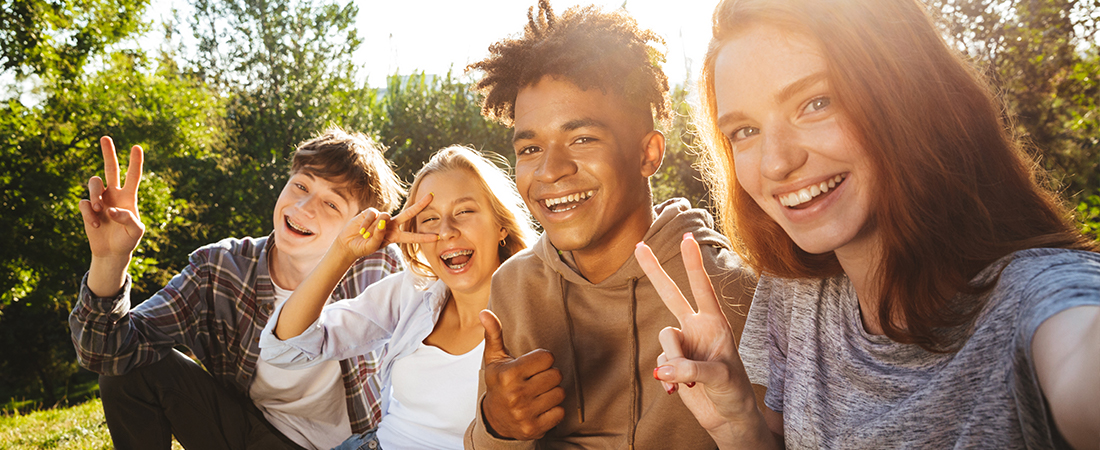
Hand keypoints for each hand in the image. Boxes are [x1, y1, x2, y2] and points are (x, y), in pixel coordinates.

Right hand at [78, 137, 144, 260]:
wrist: (112, 252)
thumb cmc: (128, 240)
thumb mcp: (135, 232)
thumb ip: (128, 219)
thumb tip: (111, 209)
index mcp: (129, 197)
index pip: (133, 176)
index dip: (135, 162)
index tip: (137, 147)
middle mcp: (114, 194)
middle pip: (110, 168)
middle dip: (108, 153)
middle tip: (105, 137)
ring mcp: (100, 200)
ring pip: (94, 183)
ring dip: (95, 193)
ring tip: (99, 209)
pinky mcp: (88, 209)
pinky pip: (84, 203)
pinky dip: (89, 214)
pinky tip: (95, 225)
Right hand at [330, 193, 437, 263]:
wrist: (348, 243)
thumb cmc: (363, 247)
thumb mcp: (372, 246)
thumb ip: (379, 235)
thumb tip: (383, 219)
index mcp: (395, 236)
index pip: (412, 237)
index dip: (424, 237)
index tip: (437, 237)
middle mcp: (391, 225)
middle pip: (408, 214)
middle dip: (420, 205)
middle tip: (431, 196)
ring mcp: (382, 218)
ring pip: (385, 217)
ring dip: (375, 228)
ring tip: (365, 235)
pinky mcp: (371, 212)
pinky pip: (373, 216)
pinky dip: (366, 224)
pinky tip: (361, 230)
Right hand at [479, 309, 565, 439]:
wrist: (495, 419)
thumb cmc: (499, 383)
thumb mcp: (495, 359)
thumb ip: (494, 334)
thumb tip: (485, 313)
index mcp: (508, 374)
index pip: (547, 357)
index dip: (542, 360)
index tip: (532, 366)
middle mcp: (516, 394)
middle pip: (556, 374)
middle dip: (548, 375)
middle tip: (535, 380)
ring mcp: (525, 413)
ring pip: (560, 393)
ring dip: (552, 393)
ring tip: (538, 394)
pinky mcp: (534, 428)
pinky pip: (560, 412)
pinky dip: (554, 410)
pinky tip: (540, 408)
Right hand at [635, 234, 759, 431]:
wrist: (728, 417)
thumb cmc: (734, 392)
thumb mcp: (720, 378)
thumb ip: (691, 369)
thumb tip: (663, 369)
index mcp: (715, 323)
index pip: (702, 288)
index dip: (693, 264)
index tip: (688, 238)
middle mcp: (696, 328)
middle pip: (671, 294)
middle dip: (655, 271)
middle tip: (638, 246)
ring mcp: (683, 345)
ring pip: (664, 340)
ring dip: (673, 363)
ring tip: (688, 381)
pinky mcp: (672, 363)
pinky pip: (659, 363)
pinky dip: (666, 379)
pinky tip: (678, 391)